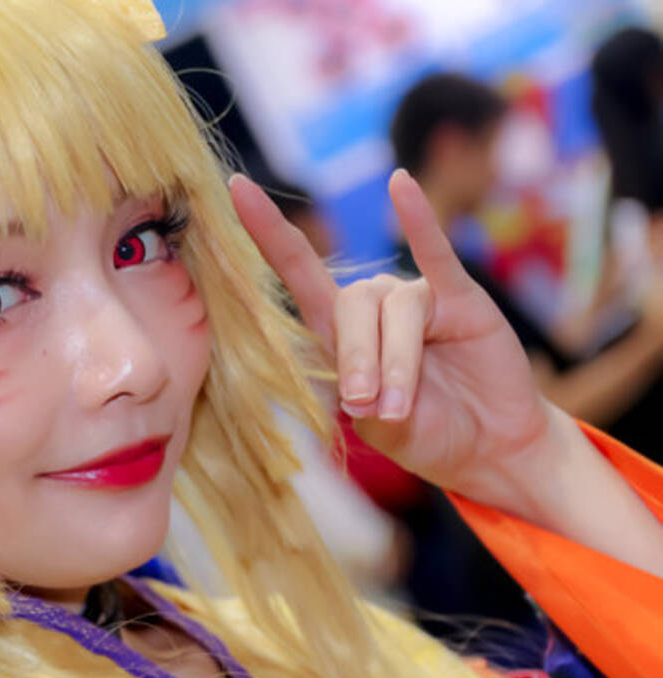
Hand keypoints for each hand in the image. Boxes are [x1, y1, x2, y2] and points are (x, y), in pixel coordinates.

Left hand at [229, 170, 559, 511]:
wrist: (485, 448)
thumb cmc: (422, 432)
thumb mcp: (376, 424)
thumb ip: (358, 397)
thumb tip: (354, 386)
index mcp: (337, 329)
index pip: (296, 271)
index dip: (267, 231)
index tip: (236, 188)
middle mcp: (372, 303)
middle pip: (348, 306)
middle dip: (355, 358)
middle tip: (367, 405)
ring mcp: (416, 297)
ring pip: (394, 310)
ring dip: (395, 363)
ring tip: (400, 408)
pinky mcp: (462, 299)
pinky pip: (436, 255)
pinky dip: (417, 220)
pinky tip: (400, 186)